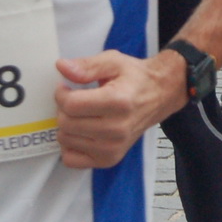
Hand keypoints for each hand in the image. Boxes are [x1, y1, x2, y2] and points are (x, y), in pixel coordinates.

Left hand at [55, 51, 181, 169]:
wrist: (160, 95)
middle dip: (63, 108)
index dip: (61, 93)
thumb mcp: (113, 61)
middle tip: (75, 99)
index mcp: (118, 102)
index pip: (71, 105)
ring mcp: (113, 148)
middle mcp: (117, 129)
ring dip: (67, 125)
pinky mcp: (109, 159)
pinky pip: (72, 160)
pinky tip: (80, 132)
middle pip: (66, 123)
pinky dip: (70, 146)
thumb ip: (87, 66)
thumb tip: (62, 67)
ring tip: (81, 114)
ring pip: (66, 140)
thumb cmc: (136, 78)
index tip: (66, 87)